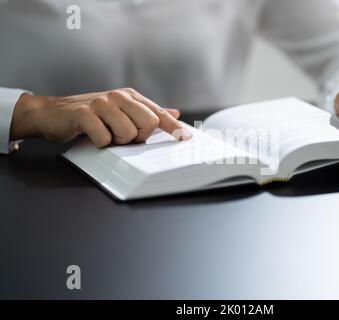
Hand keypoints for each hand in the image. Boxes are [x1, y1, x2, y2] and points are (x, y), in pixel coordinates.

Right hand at [10, 88, 190, 146]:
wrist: (52, 113)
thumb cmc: (90, 115)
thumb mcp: (120, 111)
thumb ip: (147, 113)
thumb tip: (174, 113)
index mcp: (130, 96)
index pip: (159, 113)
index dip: (174, 127)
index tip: (186, 139)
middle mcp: (118, 97)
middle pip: (148, 123)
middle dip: (137, 137)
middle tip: (121, 136)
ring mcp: (101, 104)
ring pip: (128, 133)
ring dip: (117, 141)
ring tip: (105, 134)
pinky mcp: (84, 114)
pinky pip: (104, 138)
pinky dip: (100, 143)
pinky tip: (92, 136)